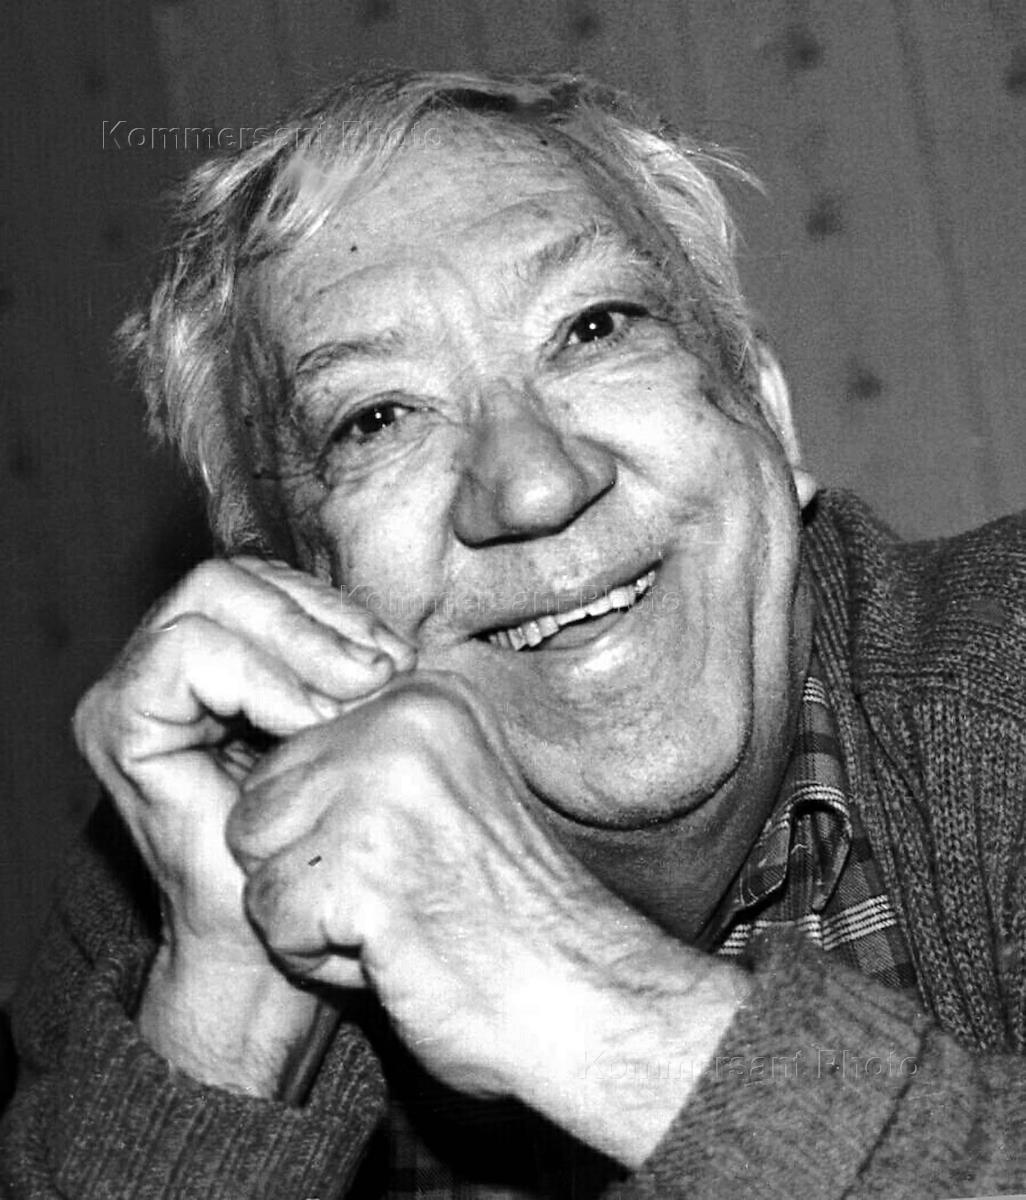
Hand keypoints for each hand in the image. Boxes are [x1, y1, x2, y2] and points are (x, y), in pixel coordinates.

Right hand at [73, 556, 414, 1091]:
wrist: (271, 941)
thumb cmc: (318, 836)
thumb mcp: (345, 730)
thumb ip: (352, 668)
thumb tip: (400, 635)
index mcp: (212, 656)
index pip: (264, 582)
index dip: (334, 608)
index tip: (399, 658)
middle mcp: (158, 662)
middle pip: (232, 575)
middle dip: (319, 617)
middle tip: (382, 672)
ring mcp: (128, 689)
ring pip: (210, 597)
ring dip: (298, 643)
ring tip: (352, 700)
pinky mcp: (115, 722)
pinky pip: (188, 655)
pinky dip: (261, 678)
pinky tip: (310, 722)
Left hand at [228, 671, 747, 1161]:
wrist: (581, 995)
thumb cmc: (506, 910)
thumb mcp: (445, 789)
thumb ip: (365, 760)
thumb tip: (255, 764)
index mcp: (423, 695)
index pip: (288, 753)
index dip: (324, 832)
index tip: (405, 860)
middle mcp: (401, 719)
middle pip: (259, 801)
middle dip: (304, 868)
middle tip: (398, 897)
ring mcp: (383, 785)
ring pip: (253, 856)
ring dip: (307, 912)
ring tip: (395, 922)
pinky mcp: (363, 861)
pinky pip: (271, 917)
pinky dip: (318, 959)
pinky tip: (394, 953)